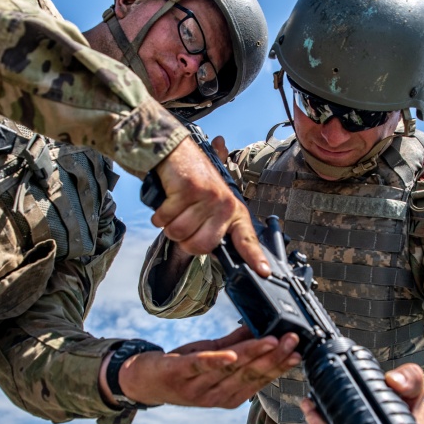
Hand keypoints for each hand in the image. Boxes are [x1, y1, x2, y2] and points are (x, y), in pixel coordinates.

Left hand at [101, 327, 300, 408]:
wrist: (144, 381)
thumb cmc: (184, 368)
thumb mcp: (214, 356)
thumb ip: (238, 344)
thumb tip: (264, 327)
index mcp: (230, 395)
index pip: (260, 379)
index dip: (280, 365)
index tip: (298, 350)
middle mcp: (217, 396)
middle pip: (250, 374)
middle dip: (274, 356)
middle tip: (292, 340)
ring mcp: (198, 388)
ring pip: (231, 369)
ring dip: (254, 354)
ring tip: (273, 340)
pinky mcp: (179, 375)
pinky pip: (200, 367)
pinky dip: (216, 361)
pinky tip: (230, 354)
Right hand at [151, 135, 268, 276]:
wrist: (177, 152)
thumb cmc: (194, 180)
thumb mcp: (212, 202)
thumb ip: (216, 226)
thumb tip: (216, 251)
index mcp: (234, 211)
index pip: (246, 239)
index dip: (254, 257)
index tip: (264, 272)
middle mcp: (225, 205)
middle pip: (201, 246)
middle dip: (184, 240)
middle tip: (183, 223)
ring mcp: (208, 197)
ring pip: (179, 233)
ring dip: (169, 225)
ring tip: (176, 208)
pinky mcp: (189, 189)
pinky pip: (166, 219)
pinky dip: (159, 214)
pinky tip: (168, 200)